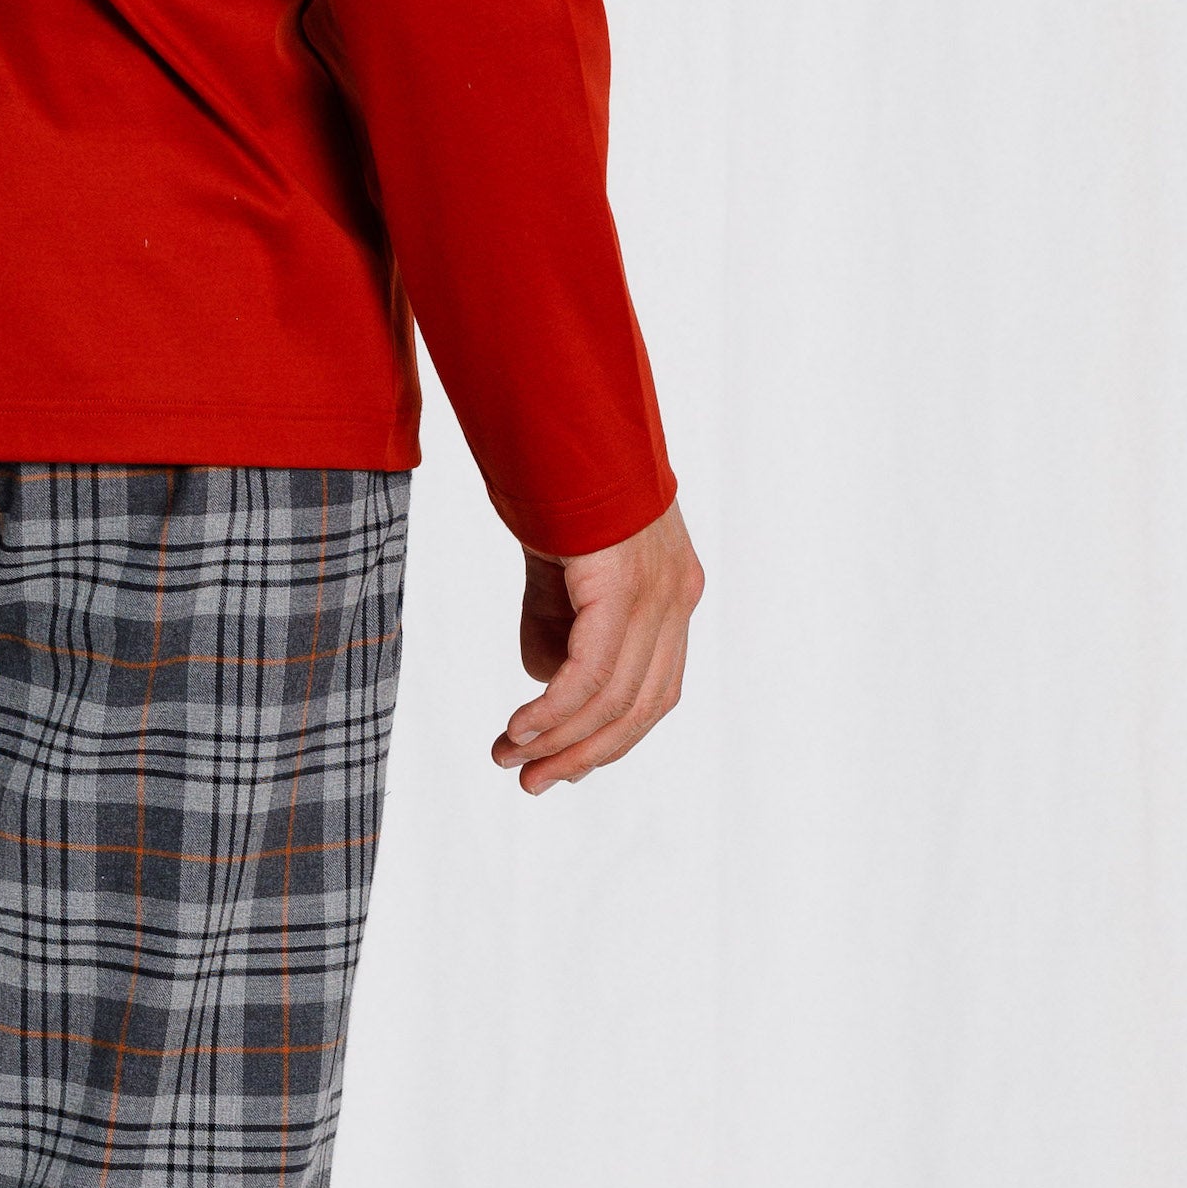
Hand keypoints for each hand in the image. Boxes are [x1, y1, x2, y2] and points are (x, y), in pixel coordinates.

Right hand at [493, 502, 702, 791]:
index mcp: (672, 589)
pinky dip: (554, 710)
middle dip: (584, 752)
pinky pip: (591, 672)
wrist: (558, 406)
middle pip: (642, 706)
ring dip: (559, 738)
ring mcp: (655, 590)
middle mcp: (676, 594)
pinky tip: (520, 728)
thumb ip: (560, 618)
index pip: (654, 690)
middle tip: (531, 781)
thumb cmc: (556, 474)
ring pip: (615, 697)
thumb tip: (550, 680)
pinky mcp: (622, 583)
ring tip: (510, 757)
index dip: (609, 738)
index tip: (559, 763)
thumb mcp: (561, 559)